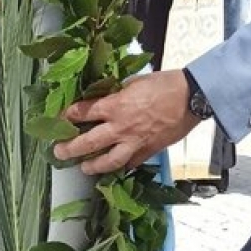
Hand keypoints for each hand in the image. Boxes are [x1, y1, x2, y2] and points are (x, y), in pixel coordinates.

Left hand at [55, 70, 199, 174]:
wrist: (191, 97)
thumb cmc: (164, 84)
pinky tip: (117, 168)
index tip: (59, 119)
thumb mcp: (134, 82)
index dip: (68, 116)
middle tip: (59, 152)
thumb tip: (106, 97)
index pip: (83, 112)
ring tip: (84, 168)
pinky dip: (123, 166)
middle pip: (89, 142)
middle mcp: (121, 127)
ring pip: (109, 160)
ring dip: (94, 166)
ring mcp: (135, 142)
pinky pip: (132, 162)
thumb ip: (117, 92)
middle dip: (70, 148)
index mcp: (115, 106)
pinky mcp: (149, 150)